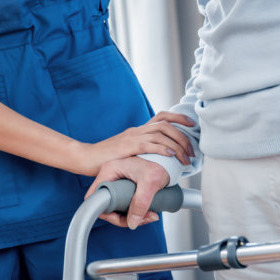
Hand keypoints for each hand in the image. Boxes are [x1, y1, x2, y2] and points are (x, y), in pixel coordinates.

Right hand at [77, 111, 194, 175]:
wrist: (87, 158)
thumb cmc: (107, 159)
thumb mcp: (127, 153)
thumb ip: (141, 153)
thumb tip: (159, 162)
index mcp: (138, 131)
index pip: (162, 117)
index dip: (179, 117)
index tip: (192, 124)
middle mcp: (137, 130)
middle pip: (166, 124)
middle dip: (183, 135)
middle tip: (192, 150)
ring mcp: (132, 137)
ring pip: (161, 132)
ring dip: (177, 144)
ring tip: (186, 158)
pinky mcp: (127, 146)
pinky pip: (149, 144)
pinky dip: (163, 148)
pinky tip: (171, 155)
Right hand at [85, 156, 171, 229]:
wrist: (167, 161)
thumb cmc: (158, 164)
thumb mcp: (150, 183)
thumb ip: (141, 202)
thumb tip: (132, 223)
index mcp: (109, 170)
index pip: (94, 197)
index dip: (105, 211)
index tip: (121, 218)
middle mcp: (110, 176)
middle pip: (106, 205)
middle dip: (122, 217)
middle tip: (140, 219)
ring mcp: (116, 182)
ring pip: (116, 207)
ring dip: (131, 216)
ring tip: (148, 215)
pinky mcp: (123, 188)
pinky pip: (123, 204)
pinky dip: (134, 212)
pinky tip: (146, 212)